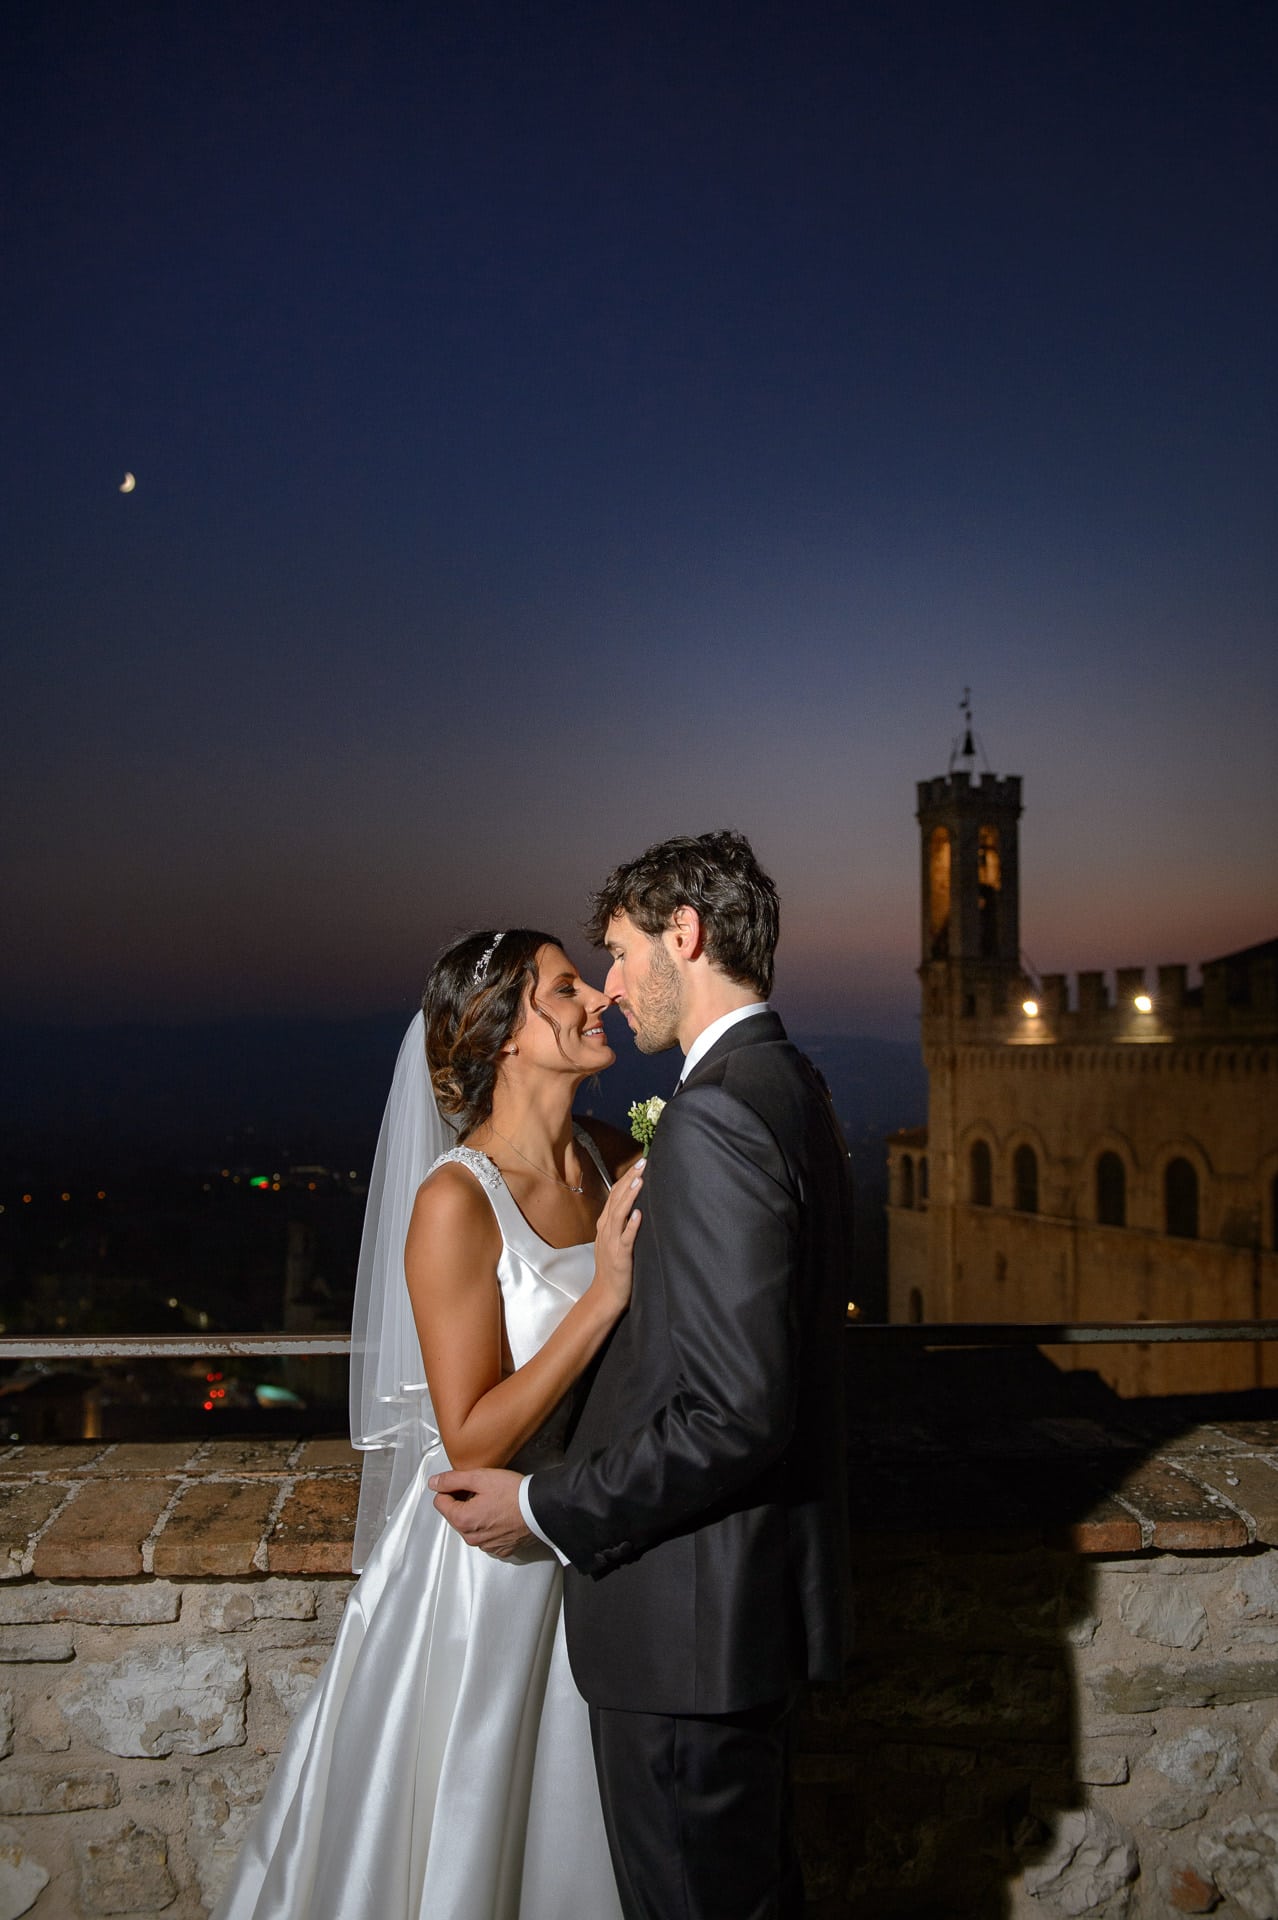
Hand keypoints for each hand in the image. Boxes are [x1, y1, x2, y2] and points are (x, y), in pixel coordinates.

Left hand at [430, 1467, 531, 1557]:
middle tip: (482, 1490)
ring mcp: (486, 1545)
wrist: (540, 1510)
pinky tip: (501, 1514)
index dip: (450, 1488)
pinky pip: (486, 1536)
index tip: (465, 1483)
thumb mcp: (479, 1477)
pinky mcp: (500, 1548)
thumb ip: (452, 1479)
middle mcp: (471, 1537)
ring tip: (494, 1501)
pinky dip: (489, 1525)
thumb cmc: (514, 1494)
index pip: (440, 1502)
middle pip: (455, 1515)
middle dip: (463, 1501)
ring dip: (476, 1513)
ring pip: (470, 1526)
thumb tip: (434, 1482)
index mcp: (462, 1520)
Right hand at [590, 1159, 643, 1315]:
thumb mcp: (613, 1240)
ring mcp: (612, 1242)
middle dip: (629, 1179)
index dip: (626, 1178)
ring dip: (629, 1196)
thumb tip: (635, 1204)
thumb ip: (621, 1222)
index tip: (640, 1163)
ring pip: (619, 1214)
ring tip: (639, 1180)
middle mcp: (606, 1230)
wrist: (605, 1295)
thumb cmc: (613, 1268)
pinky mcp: (620, 1256)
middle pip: (616, 1199)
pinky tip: (639, 1214)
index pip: (615, 1195)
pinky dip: (631, 1226)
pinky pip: (625, 1239)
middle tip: (642, 1163)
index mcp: (605, 1224)